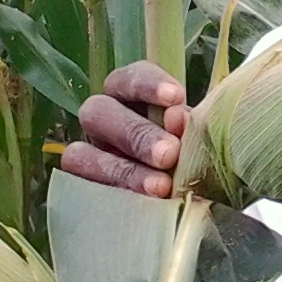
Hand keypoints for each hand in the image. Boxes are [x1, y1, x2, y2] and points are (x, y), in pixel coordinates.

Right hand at [62, 62, 187, 196]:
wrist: (198, 201)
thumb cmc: (199, 157)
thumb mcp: (200, 138)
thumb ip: (190, 128)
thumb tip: (178, 120)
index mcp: (131, 97)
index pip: (128, 79)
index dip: (148, 85)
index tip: (177, 98)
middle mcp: (104, 121)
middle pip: (100, 112)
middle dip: (137, 133)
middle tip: (170, 153)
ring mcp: (90, 155)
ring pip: (82, 153)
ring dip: (124, 170)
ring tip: (161, 186)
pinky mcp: (83, 187)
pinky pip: (81, 185)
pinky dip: (112, 191)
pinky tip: (142, 202)